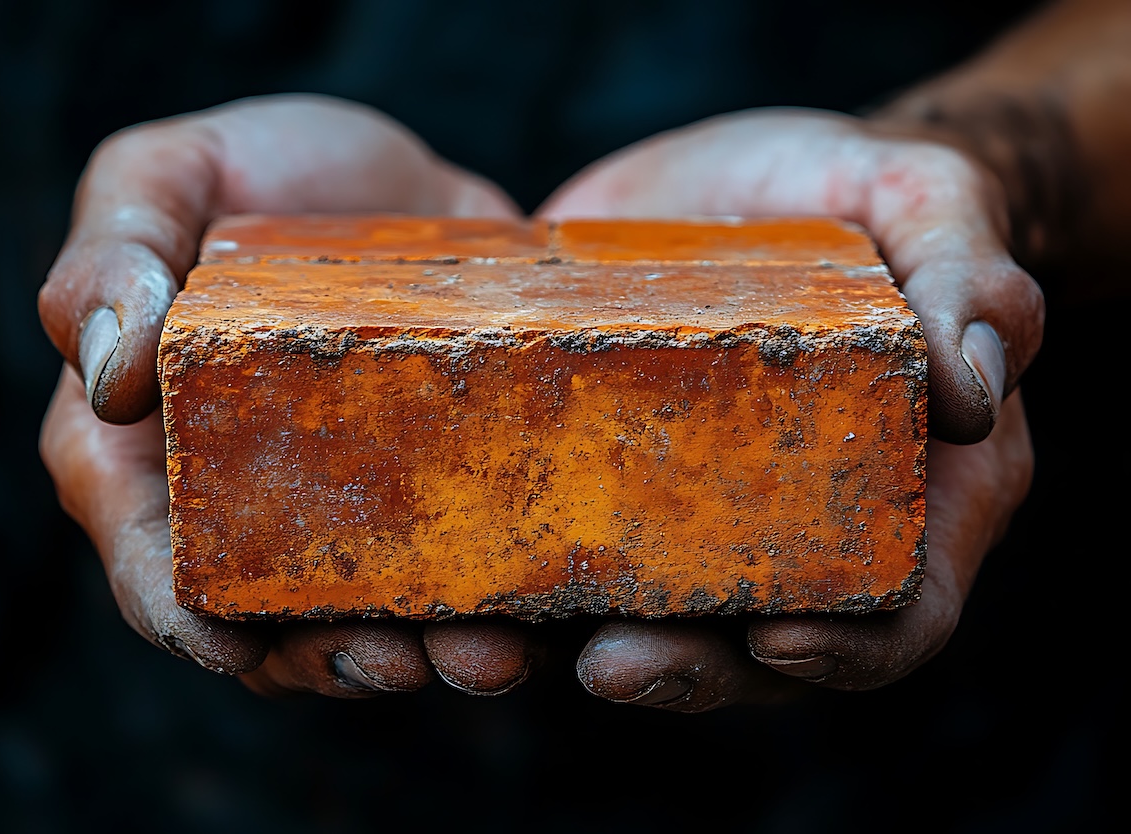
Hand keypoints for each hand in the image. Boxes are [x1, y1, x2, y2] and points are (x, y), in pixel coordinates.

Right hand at [38, 94, 537, 696]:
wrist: (410, 185)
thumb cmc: (266, 175)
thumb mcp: (168, 175)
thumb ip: (112, 255)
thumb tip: (103, 375)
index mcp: (158, 456)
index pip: (153, 564)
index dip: (183, 619)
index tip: (236, 647)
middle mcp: (254, 511)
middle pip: (273, 626)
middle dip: (331, 658)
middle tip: (396, 658)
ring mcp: (357, 520)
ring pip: (377, 623)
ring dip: (430, 655)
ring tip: (488, 652)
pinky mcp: (445, 505)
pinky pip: (466, 581)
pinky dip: (500, 606)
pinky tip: (541, 611)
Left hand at [537, 108, 1038, 708]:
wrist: (743, 174)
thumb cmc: (860, 193)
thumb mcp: (929, 199)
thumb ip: (972, 275)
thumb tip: (976, 390)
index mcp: (901, 489)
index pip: (899, 609)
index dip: (850, 648)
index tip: (777, 639)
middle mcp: (789, 525)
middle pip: (753, 645)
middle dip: (683, 668)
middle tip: (610, 664)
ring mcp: (680, 510)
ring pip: (637, 617)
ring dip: (566, 647)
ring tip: (494, 645)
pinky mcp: (591, 473)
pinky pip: (547, 545)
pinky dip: (493, 577)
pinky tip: (437, 575)